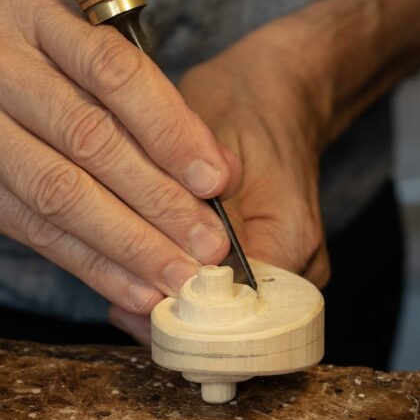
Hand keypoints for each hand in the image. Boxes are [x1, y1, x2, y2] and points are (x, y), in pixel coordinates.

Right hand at [0, 0, 239, 314]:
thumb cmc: (25, 76)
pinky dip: (91, 263)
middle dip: (158, 197)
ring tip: (179, 274)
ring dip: (129, 242)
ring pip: (60, 192)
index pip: (113, 69)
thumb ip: (145, 100)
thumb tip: (221, 169)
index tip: (216, 179)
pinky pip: (34, 230)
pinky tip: (132, 285)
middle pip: (88, 136)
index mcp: (31, 7)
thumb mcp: (76, 57)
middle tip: (208, 243)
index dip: (171, 129)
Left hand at [110, 16, 329, 343]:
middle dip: (175, 325)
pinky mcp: (268, 266)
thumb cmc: (244, 104)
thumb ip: (181, 195)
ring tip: (124, 298)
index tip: (135, 309)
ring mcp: (287, 271)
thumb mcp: (205, 135)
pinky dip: (186, 296)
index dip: (185, 322)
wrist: (281, 90)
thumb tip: (151, 257)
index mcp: (289, 237)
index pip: (240, 315)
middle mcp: (298, 267)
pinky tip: (143, 281)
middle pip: (236, 329)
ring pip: (230, 321)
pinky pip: (228, 301)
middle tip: (121, 308)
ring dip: (177, 314)